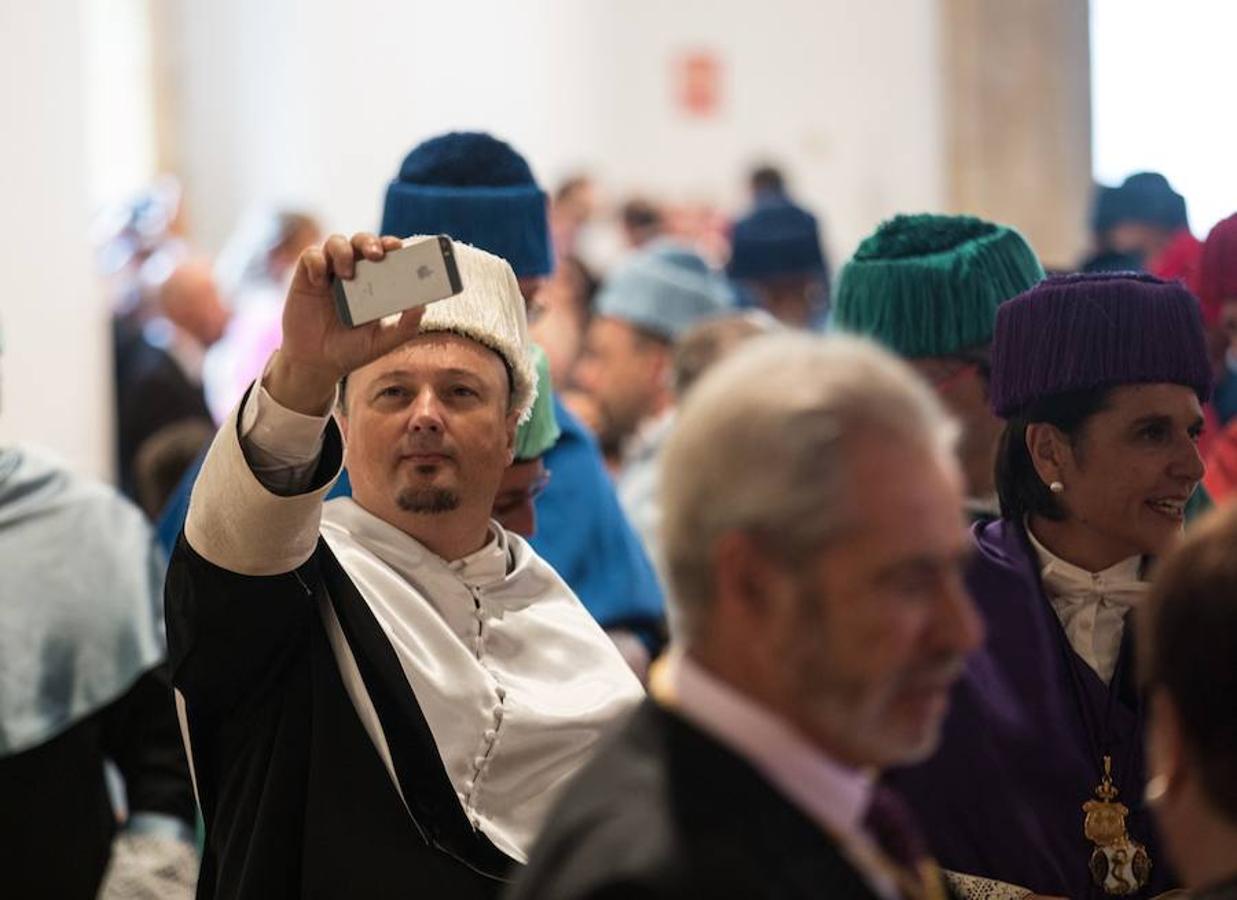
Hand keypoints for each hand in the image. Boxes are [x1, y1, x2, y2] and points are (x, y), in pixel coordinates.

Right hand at [266, 233, 425, 413]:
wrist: (315, 363)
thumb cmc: (352, 350)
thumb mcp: (382, 342)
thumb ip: (406, 327)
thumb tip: (423, 306)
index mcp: (376, 282)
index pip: (387, 254)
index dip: (393, 245)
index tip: (400, 248)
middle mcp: (354, 271)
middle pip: (363, 241)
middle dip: (370, 242)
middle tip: (376, 255)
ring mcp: (329, 272)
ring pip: (336, 242)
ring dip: (344, 251)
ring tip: (347, 275)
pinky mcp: (306, 276)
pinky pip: (310, 255)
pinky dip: (316, 262)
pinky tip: (319, 282)